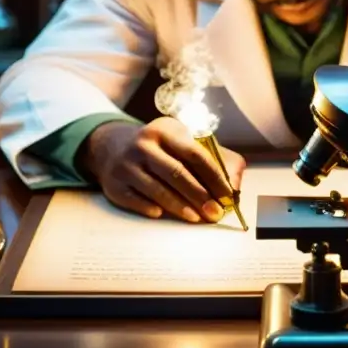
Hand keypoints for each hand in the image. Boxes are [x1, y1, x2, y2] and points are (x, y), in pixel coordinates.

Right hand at [81, 117, 246, 222]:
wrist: (113, 148)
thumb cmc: (162, 149)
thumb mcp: (184, 142)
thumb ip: (216, 160)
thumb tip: (235, 187)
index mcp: (166, 130)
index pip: (195, 154)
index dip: (214, 177)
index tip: (227, 195)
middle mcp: (143, 144)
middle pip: (176, 173)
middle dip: (200, 195)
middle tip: (215, 212)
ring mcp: (125, 164)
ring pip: (157, 189)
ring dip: (180, 206)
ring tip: (197, 218)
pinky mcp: (114, 184)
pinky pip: (136, 200)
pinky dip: (151, 208)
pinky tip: (164, 215)